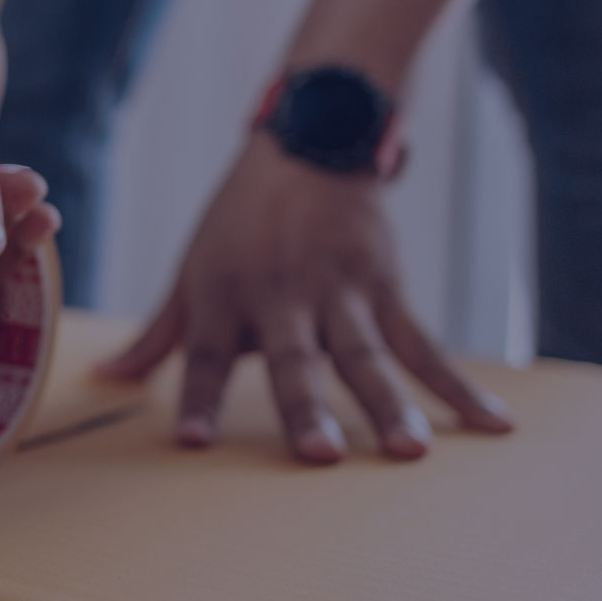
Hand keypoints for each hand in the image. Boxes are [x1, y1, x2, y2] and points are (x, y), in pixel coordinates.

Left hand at [101, 135, 512, 461]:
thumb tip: (106, 380)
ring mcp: (339, 293)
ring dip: (390, 405)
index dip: (198, 398)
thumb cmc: (239, 223)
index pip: (204, 358)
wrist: (309, 143)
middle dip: (304, 407)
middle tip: (317, 456)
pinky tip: (495, 427)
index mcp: (223, 298)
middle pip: (293, 362)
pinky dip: (460, 387)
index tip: (192, 443)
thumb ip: (159, 334)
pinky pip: (426, 345)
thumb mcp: (191, 272)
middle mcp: (280, 298)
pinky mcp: (387, 288)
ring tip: (409, 454)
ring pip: (368, 357)